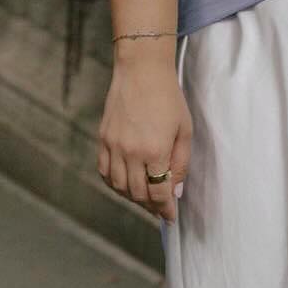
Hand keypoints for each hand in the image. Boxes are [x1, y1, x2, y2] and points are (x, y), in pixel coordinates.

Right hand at [98, 54, 192, 223]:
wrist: (142, 71)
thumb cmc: (168, 98)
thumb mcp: (185, 131)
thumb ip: (180, 163)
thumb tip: (175, 190)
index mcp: (155, 150)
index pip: (158, 192)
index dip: (165, 209)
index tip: (170, 216)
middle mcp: (131, 152)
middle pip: (138, 193)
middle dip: (151, 205)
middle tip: (160, 207)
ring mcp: (113, 146)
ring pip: (119, 186)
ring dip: (132, 196)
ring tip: (145, 196)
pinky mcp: (103, 139)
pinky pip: (104, 171)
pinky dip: (114, 183)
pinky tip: (126, 182)